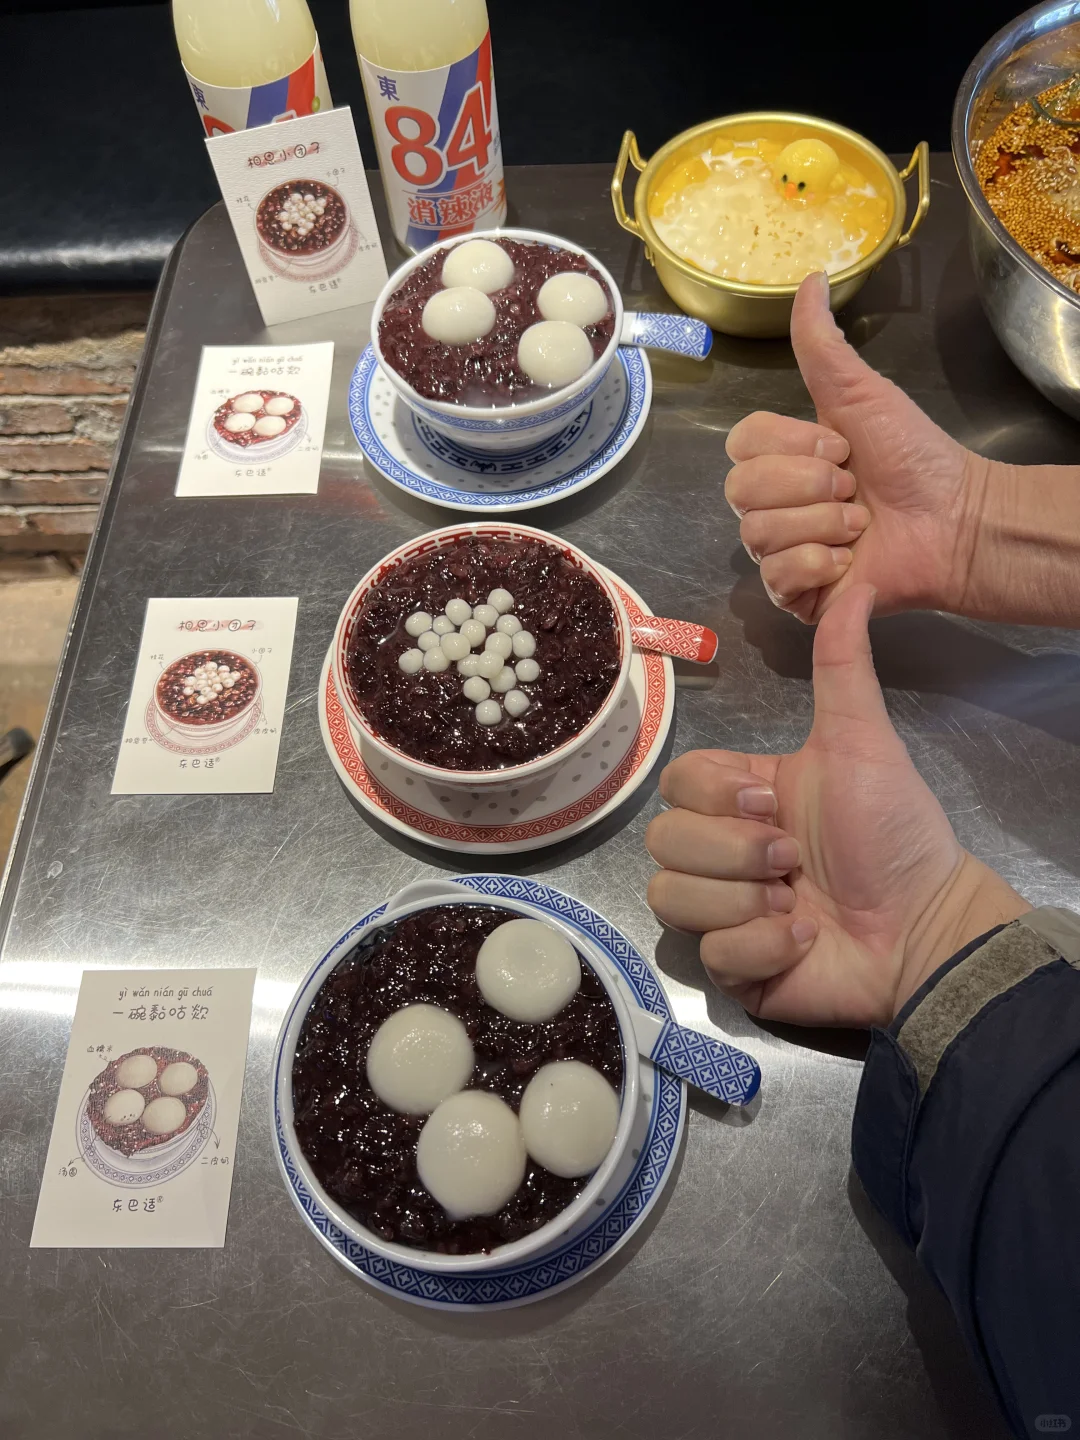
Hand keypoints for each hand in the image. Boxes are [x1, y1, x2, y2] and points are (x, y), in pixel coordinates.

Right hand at [645, 586, 1028, 1025]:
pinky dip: (763, 946)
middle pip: (663, 841)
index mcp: (740, 800)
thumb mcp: (861, 741)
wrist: (926, 924)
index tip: (773, 804)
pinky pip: (710, 954)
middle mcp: (722, 853)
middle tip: (795, 860)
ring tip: (799, 902)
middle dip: (736, 852)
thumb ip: (843, 666)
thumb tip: (856, 584)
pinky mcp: (734, 968)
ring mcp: (723, 911)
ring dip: (744, 900)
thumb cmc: (893, 832)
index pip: (675, 784)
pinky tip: (805, 939)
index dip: (715, 797)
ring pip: (670, 898)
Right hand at [724, 272, 991, 623]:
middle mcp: (773, 504)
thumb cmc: (913, 458)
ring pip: (758, 533)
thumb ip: (822, 345)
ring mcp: (780, 551)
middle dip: (808, 485)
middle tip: (853, 488)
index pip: (740, 444)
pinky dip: (817, 564)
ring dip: (822, 523)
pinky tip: (849, 559)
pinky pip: (775, 576)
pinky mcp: (794, 595)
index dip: (790, 445)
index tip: (841, 447)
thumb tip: (809, 279)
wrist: (953, 520)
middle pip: (741, 490)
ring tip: (860, 524)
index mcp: (781, 458)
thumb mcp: (862, 393)